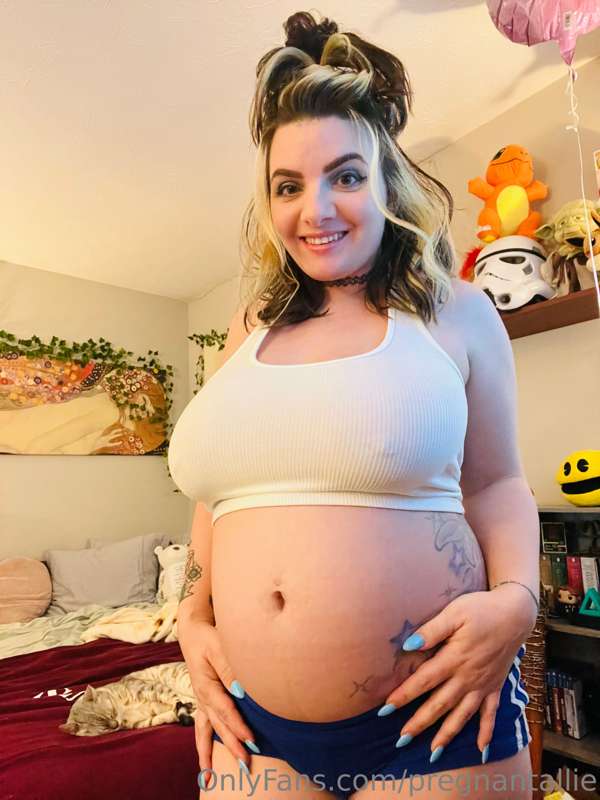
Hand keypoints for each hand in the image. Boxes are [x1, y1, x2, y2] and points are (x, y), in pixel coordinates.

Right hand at [188, 620, 258, 785]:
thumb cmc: (208, 638)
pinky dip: (203, 746)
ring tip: (210, 777)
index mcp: (206, 685)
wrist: (193, 632)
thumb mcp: (218, 647)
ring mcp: (201, 701)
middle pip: (218, 725)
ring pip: (207, 731)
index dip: (238, 726)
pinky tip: (205, 764)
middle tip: (246, 763)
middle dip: (232, 745)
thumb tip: (242, 691)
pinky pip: (201, 729)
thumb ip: (230, 669)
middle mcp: (201, 697)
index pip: (225, 709)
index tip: (251, 740)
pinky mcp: (203, 702)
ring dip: (211, 753)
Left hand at [381, 586, 535, 761]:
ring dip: (447, 734)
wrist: (516, 614)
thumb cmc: (481, 610)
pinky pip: (491, 714)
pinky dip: (486, 732)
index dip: (404, 695)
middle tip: (402, 738)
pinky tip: (481, 750)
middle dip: (420, 722)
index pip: (424, 680)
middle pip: (440, 704)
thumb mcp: (455, 612)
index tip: (385, 708)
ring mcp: (483, 685)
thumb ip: (432, 630)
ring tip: (433, 752)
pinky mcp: (496, 687)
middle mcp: (468, 677)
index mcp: (454, 658)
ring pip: (462, 715)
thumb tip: (409, 645)